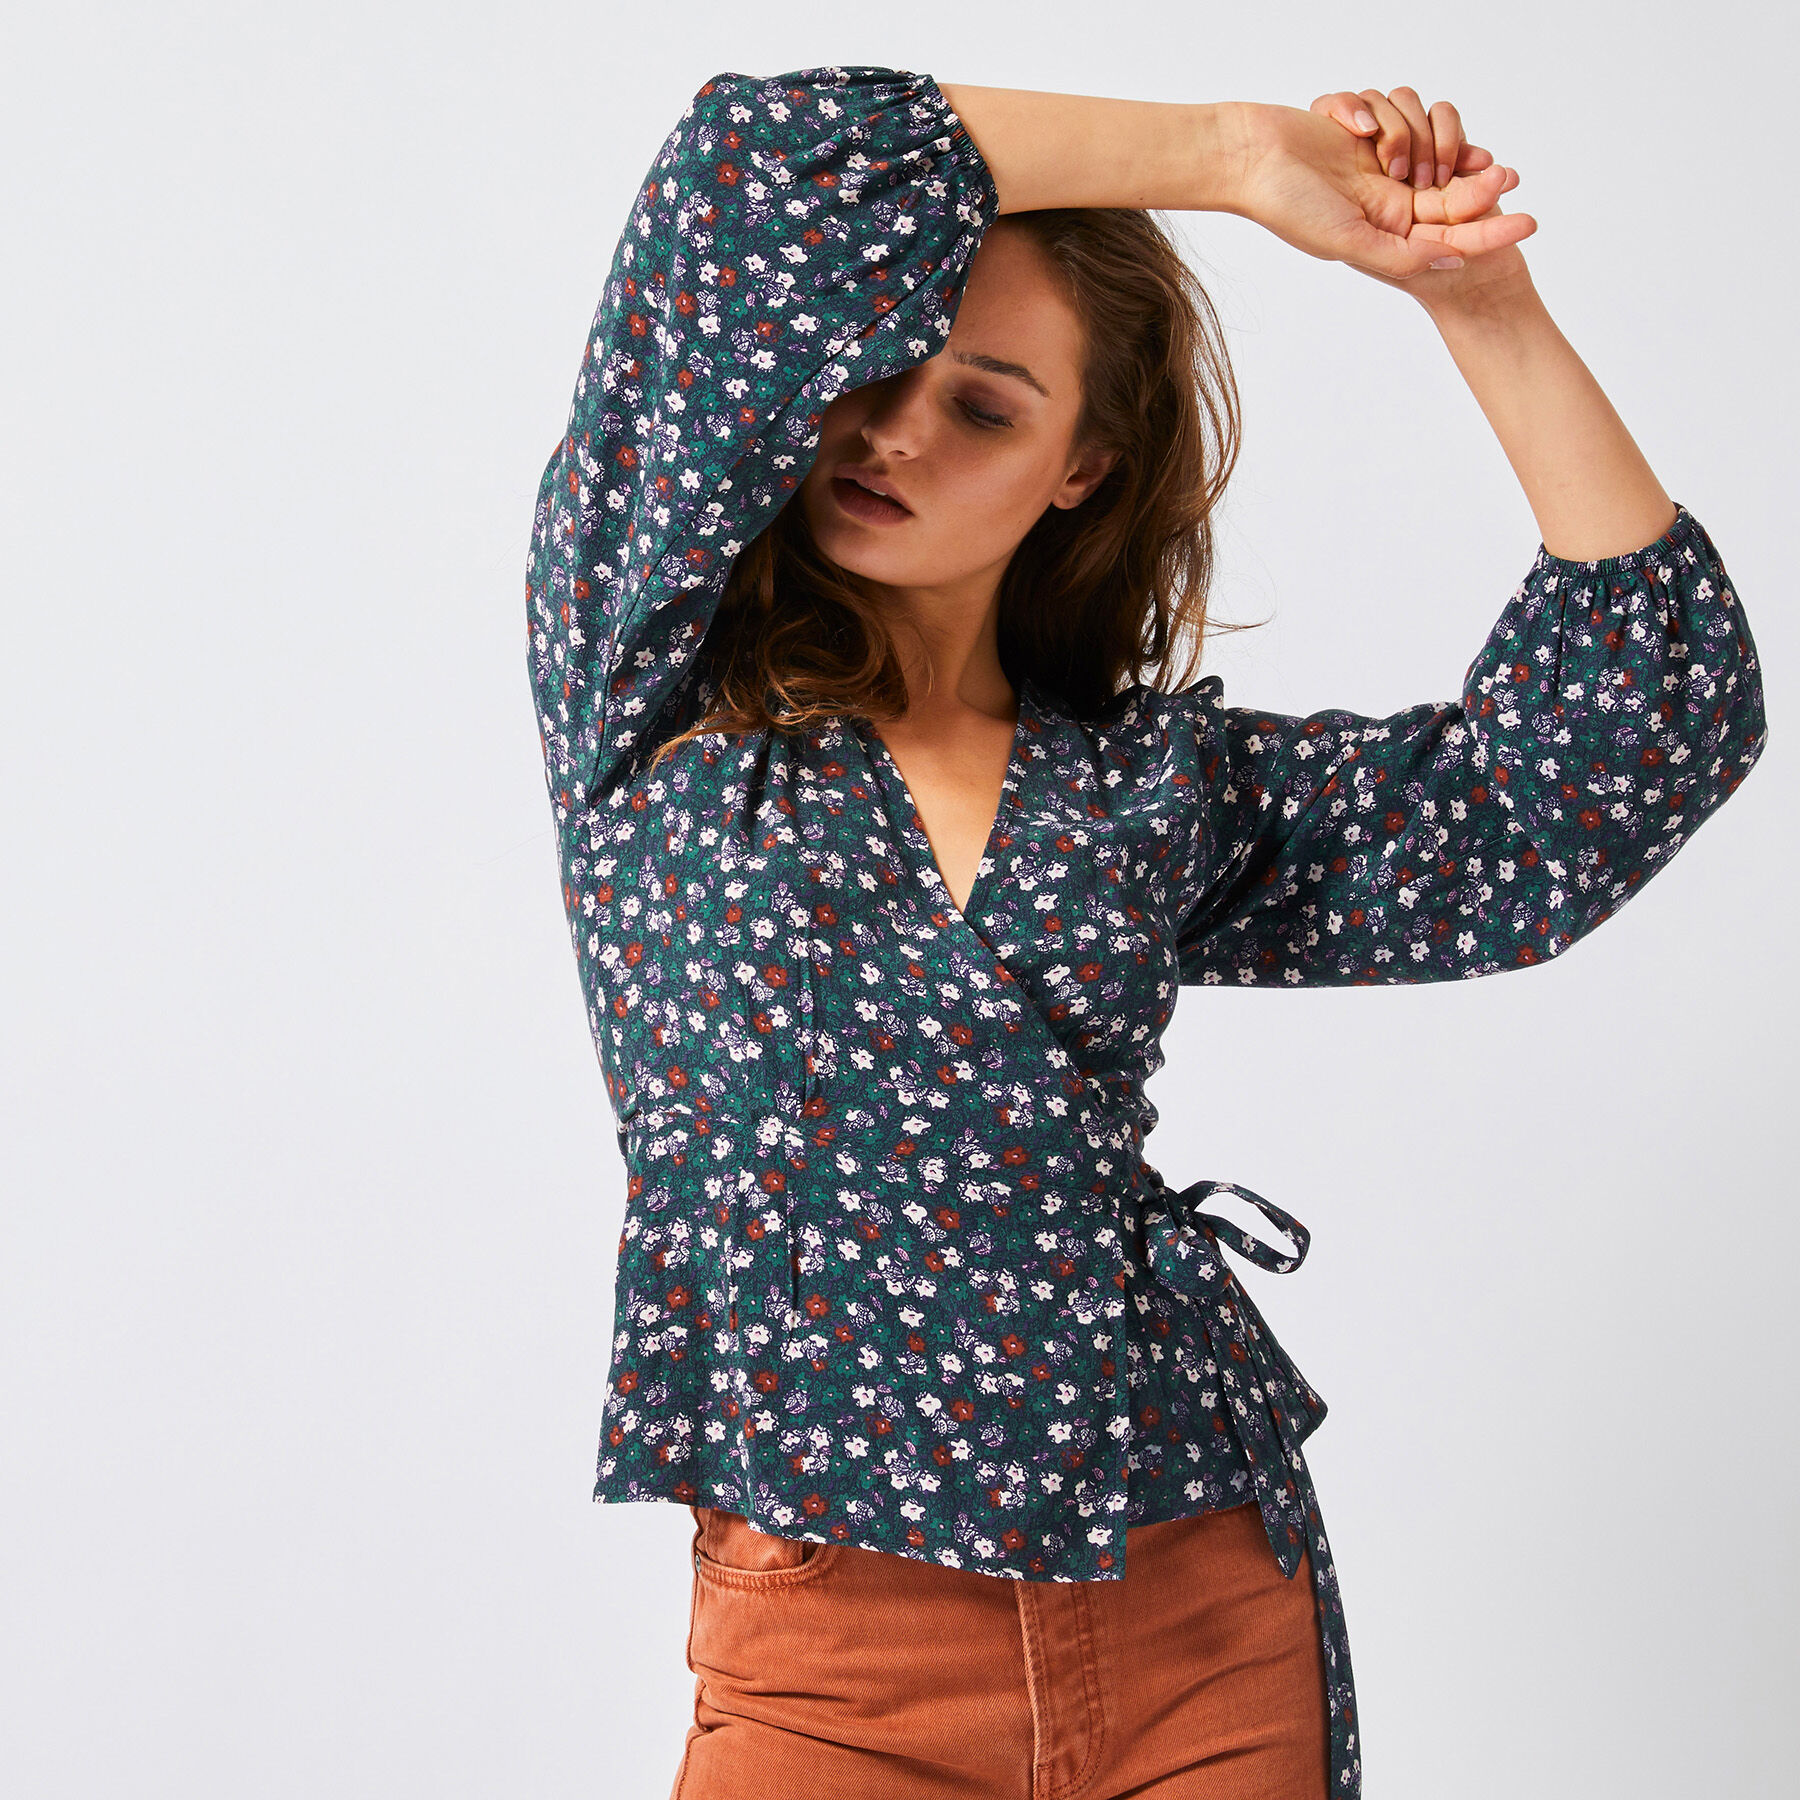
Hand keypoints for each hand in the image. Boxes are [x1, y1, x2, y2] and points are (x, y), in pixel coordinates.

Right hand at [1231, 90, 1536, 296]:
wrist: (1248, 158)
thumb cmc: (1289, 207)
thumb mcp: (1350, 242)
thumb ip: (1403, 256)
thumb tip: (1453, 261)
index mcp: (1383, 232)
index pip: (1448, 233)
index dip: (1490, 230)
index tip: (1529, 223)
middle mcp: (1385, 198)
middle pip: (1449, 186)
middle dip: (1474, 179)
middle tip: (1503, 173)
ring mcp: (1376, 160)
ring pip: (1425, 137)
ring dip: (1408, 134)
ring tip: (1375, 143)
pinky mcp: (1364, 126)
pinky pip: (1391, 110)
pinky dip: (1372, 112)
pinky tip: (1351, 126)